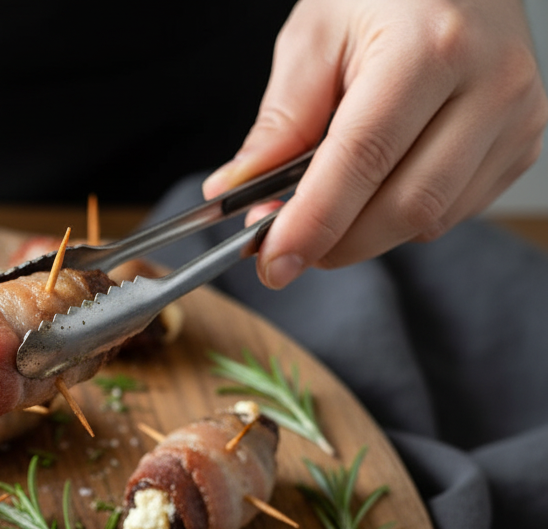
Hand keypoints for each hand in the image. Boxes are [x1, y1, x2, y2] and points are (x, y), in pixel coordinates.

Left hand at [203, 0, 547, 288]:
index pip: (363, 159)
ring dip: (365, 233)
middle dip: (335, 243)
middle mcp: (489, 84)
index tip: (272, 261)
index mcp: (430, 48)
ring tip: (324, 207)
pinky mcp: (522, 144)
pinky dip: (401, 218)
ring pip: (431, 220)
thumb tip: (237, 192)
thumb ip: (280, 122)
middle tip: (282, 248)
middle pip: (406, 205)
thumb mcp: (314, 38)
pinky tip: (376, 186)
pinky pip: (453, 212)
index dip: (314, 222)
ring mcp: (516, 118)